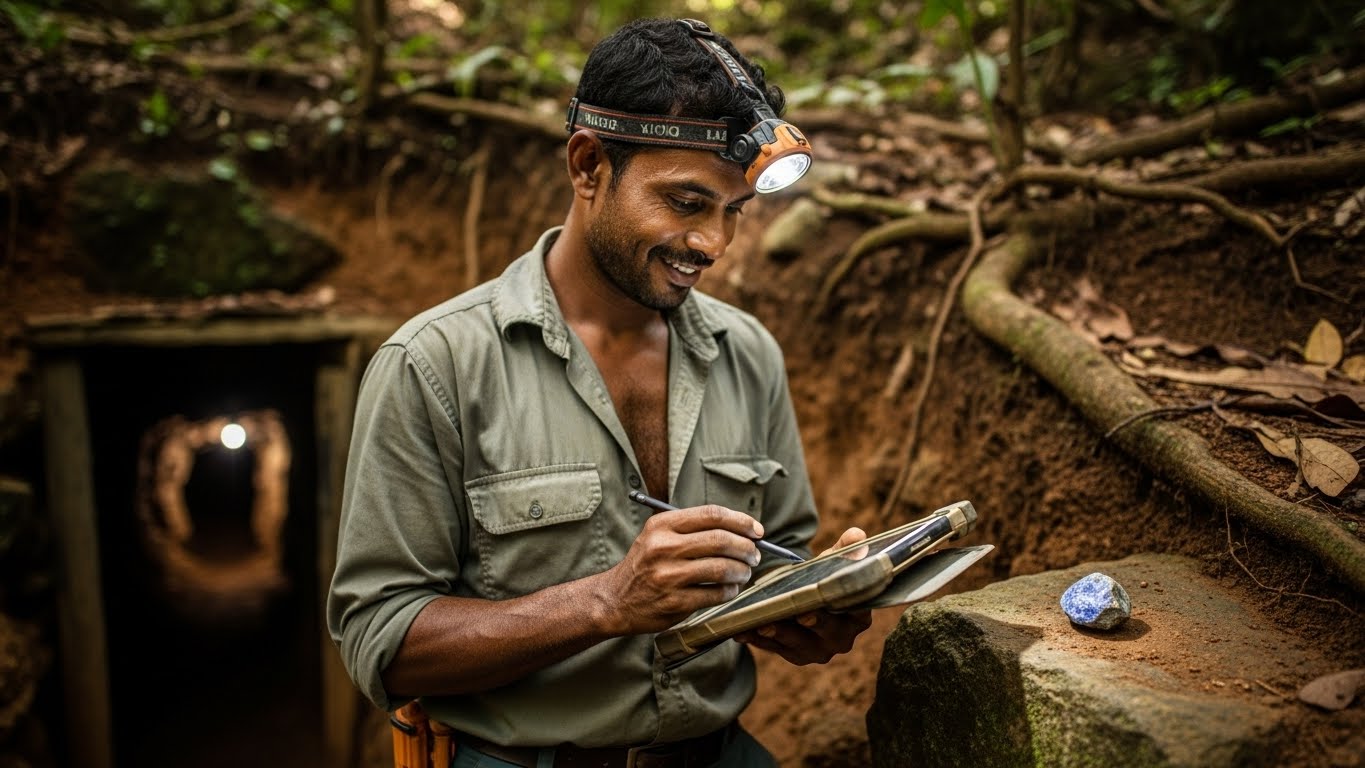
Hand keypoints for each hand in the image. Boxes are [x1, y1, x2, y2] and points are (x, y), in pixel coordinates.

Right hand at [598, 505, 762, 634]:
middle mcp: (663, 547)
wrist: (615, 600)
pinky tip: (731, 589)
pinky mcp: (674, 602)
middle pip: (721, 540)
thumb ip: (694, 529)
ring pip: (722, 568)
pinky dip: (730, 591)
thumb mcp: (658, 536)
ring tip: (745, 572)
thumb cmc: (646, 564)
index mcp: (662, 525)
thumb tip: (743, 531)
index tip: (757, 531)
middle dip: (747, 547)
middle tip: (756, 554)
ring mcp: (668, 576)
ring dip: (742, 570)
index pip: (712, 515)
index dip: (741, 521)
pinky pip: (715, 594)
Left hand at [734, 526, 872, 664]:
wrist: (808, 600)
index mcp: (859, 617)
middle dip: (812, 620)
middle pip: (827, 629)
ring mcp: (818, 651)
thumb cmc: (824, 579)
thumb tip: (856, 535)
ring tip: (762, 622)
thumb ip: (846, 549)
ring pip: (797, 643)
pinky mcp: (794, 656)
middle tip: (799, 612)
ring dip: (779, 632)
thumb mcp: (834, 563)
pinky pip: (773, 648)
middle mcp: (842, 639)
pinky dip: (756, 638)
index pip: (854, 609)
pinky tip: (740, 630)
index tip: (830, 595)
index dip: (843, 602)